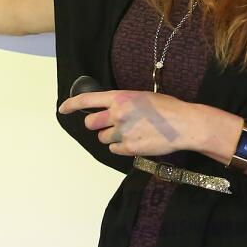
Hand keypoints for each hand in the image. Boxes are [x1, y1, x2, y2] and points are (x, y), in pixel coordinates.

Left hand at [57, 90, 203, 157]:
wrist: (184, 124)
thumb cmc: (167, 107)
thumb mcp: (141, 96)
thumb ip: (122, 101)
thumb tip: (110, 107)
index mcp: (119, 98)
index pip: (87, 100)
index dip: (71, 105)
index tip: (63, 109)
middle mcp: (117, 114)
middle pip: (91, 124)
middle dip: (97, 125)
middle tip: (110, 125)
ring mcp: (122, 132)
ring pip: (103, 138)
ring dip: (111, 137)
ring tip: (130, 132)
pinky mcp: (129, 148)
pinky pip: (114, 150)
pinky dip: (121, 147)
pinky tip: (135, 141)